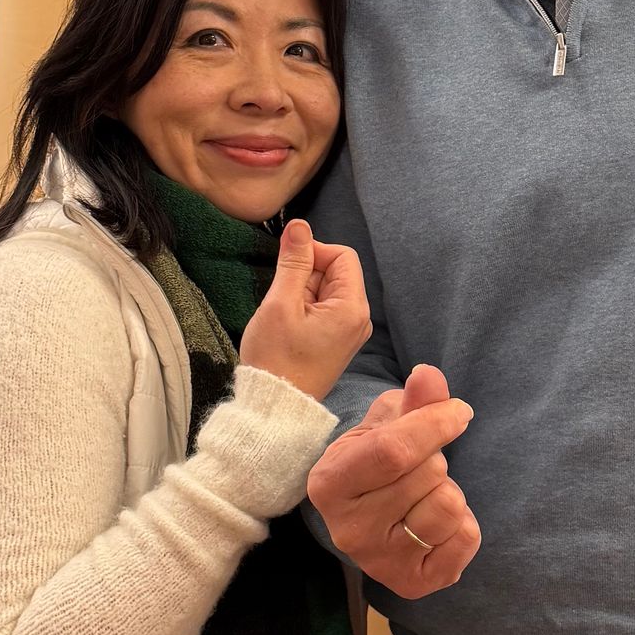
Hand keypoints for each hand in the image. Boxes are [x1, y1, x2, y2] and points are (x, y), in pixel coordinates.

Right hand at [238, 220, 370, 400]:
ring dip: (300, 293)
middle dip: (304, 276)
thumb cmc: (276, 360)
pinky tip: (288, 328)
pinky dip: (303, 309)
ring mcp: (349, 331)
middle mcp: (359, 319)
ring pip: (325, 290)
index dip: (313, 252)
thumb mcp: (280, 304)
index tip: (285, 268)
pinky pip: (323, 309)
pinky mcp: (336, 341)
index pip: (342, 255)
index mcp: (352, 308)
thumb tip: (299, 225)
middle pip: (335, 272)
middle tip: (282, 302)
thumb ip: (293, 261)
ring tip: (284, 319)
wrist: (275, 408)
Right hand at [306, 363, 480, 597]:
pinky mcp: (413, 584)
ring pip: (449, 507)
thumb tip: (429, 376)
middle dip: (438, 459)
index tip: (459, 411)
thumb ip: (412, 401)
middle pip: (428, 475)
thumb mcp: (386, 422)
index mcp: (329, 483)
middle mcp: (348, 531)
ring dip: (450, 491)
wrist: (372, 513)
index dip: (435, 423)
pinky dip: (464, 524)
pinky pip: (466, 539)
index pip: (394, 451)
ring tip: (425, 496)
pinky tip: (437, 524)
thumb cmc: (378, 458)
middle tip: (421, 468)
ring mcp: (379, 563)